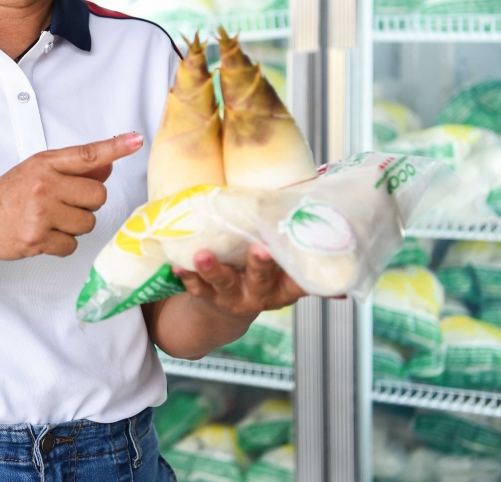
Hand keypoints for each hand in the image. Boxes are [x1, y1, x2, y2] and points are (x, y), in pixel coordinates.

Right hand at [0, 132, 143, 261]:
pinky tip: (44, 235)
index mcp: (44, 164)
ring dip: (74, 226)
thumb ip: (72, 170)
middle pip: (98, 196)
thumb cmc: (5, 197)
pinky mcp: (38, 239)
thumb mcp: (36, 173)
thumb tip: (107, 166)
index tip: (136, 140)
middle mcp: (43, 185)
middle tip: (64, 204)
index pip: (87, 154)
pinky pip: (72, 245)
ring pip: (88, 223)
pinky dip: (61, 244)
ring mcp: (41, 213)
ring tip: (49, 220)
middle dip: (86, 204)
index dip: (115, 147)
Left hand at [173, 244, 306, 319]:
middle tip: (260, 249)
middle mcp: (263, 293)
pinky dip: (187, 276)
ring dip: (214, 269)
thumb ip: (295, 237)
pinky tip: (178, 265)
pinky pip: (197, 288)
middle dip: (261, 264)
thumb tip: (322, 194)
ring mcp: (235, 297)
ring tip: (202, 255)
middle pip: (263, 278)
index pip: (302, 278)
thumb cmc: (263, 271)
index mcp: (286, 284)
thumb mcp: (282, 262)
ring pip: (225, 284)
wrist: (230, 306)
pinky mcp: (209, 296)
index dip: (304, 268)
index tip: (306, 251)